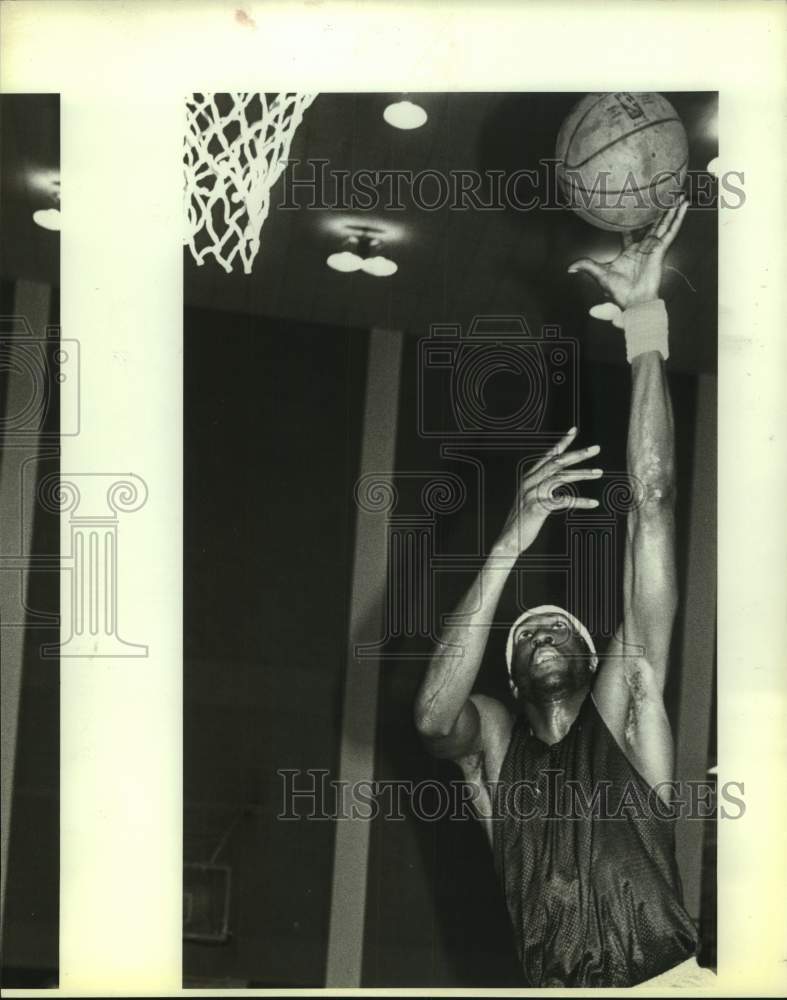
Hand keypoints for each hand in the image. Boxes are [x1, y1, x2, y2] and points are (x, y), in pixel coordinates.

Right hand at [497, 428, 602, 555]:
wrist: (509, 540)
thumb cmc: (524, 519)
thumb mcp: (532, 497)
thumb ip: (543, 484)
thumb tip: (559, 475)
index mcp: (529, 477)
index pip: (548, 455)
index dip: (561, 442)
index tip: (573, 430)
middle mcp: (530, 482)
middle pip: (557, 462)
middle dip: (577, 454)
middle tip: (596, 448)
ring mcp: (533, 494)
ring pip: (561, 477)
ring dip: (582, 474)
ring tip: (599, 472)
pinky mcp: (537, 507)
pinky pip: (563, 501)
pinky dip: (580, 501)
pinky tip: (594, 503)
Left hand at [567, 195, 688, 309]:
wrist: (633, 302)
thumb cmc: (619, 293)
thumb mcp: (599, 275)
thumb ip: (587, 266)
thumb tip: (569, 267)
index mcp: (630, 252)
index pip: (631, 232)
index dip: (632, 222)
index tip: (633, 209)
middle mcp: (643, 248)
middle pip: (652, 225)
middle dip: (658, 212)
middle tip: (663, 196)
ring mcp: (653, 247)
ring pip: (664, 224)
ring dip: (671, 210)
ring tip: (678, 195)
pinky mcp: (660, 249)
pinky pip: (671, 231)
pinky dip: (678, 218)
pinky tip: (683, 206)